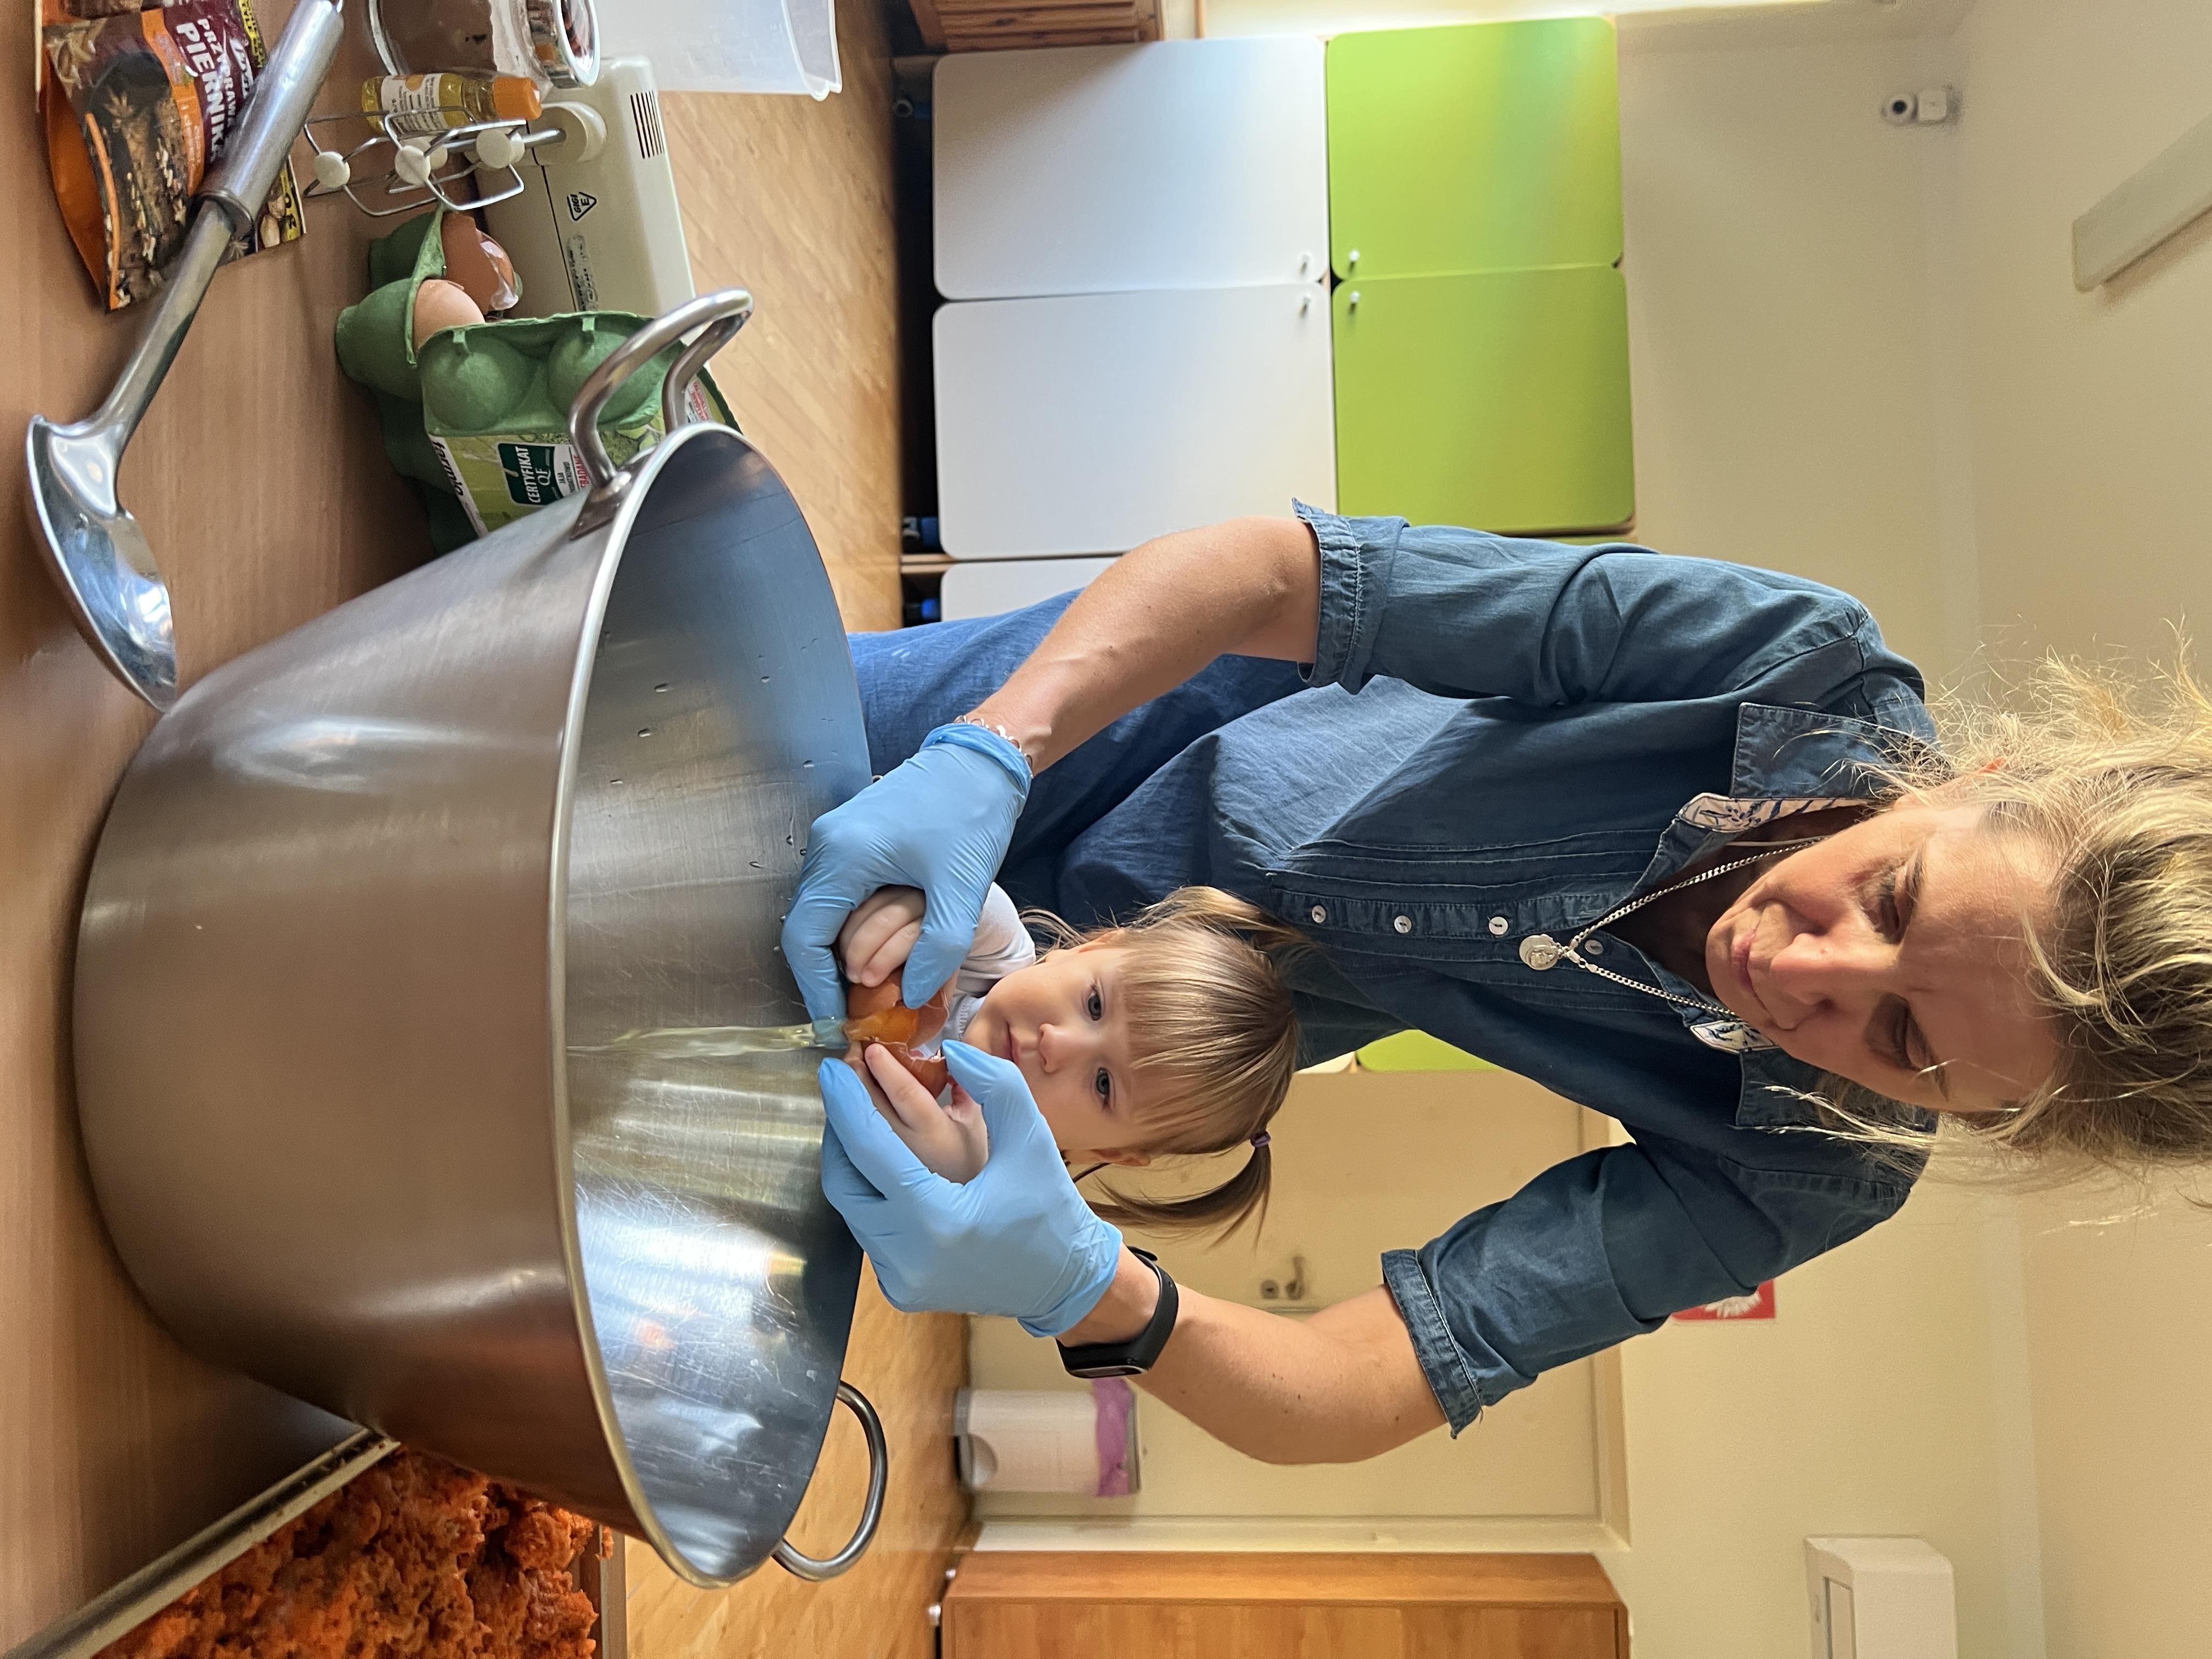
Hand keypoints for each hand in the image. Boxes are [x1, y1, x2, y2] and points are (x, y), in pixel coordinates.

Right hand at [782, 725, 1028, 1020]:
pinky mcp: (851, 838)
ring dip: (835, 955)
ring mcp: (835, 838)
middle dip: (824, 977)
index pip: (805, 938)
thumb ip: (938, 948)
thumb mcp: (962, 889)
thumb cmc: (972, 815)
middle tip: (851, 1017)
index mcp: (843, 856)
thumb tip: (911, 996)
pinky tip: (875, 955)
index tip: (836, 1024)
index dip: (815, 988)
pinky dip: (848, 930)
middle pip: (805, 927)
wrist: (981, 762)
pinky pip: (836, 895)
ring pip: (820, 912)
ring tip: (864, 995)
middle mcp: (827, 845)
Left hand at [817, 1041, 1121, 1334]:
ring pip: (852, 1210)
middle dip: (840, 1134)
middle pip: (845, 1182)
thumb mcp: (1030, 1136)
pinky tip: (885, 1171)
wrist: (1064, 1278)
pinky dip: (871, 1198)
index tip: (829, 1070)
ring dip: (853, 1165)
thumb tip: (951, 1049)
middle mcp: (909, 1256)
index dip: (846, 1104)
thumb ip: (994, 1084)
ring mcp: (901, 1279)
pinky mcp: (901, 1290)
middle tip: (844, 1096)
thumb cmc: (1049, 1204)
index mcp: (937, 1217)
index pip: (870, 1151)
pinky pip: (869, 1233)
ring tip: (863, 1126)